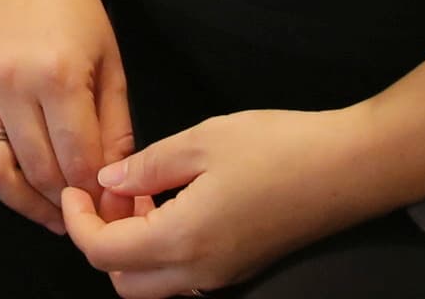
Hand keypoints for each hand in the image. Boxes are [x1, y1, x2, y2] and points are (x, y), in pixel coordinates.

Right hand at [0, 0, 138, 235]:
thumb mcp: (111, 65)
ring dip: (20, 201)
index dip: (95, 194)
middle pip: (37, 171)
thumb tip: (113, 185)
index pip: (77, 160)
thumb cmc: (78, 16)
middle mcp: (11, 83)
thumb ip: (115, 128)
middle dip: (63, 203)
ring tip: (44, 211)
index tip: (105, 209)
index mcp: (59, 75)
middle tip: (79, 216)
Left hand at [62, 109, 373, 297]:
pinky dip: (161, 250)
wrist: (349, 169)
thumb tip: (107, 179)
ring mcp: (221, 277)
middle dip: (103, 239)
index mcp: (181, 240)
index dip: (78, 220)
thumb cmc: (277, 147)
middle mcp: (198, 272)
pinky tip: (174, 202)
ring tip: (144, 191)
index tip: (76, 187)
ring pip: (152, 285)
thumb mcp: (203, 140)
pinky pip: (182, 278)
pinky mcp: (239, 269)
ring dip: (132, 246)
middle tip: (114, 189)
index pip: (102, 252)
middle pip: (122, 281)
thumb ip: (148, 165)